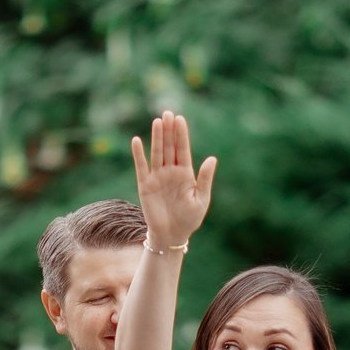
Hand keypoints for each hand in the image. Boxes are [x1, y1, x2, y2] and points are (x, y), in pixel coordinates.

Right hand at [131, 111, 215, 250]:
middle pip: (170, 147)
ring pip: (157, 153)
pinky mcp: (145, 185)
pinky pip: (141, 166)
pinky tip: (137, 140)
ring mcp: (157, 177)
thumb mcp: (201, 200)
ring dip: (157, 138)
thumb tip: (212, 158)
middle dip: (169, 131)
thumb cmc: (189, 219)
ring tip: (157, 121)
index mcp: (186, 173)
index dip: (181, 134)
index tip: (180, 119)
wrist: (171, 236)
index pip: (183, 149)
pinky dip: (138, 154)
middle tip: (168, 113)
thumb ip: (204, 179)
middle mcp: (171, 171)